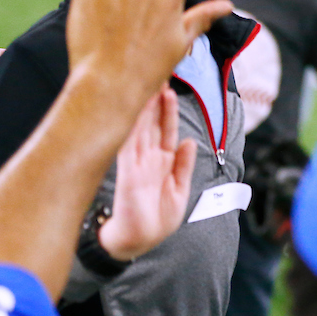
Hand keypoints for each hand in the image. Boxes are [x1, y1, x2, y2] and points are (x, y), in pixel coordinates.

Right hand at [98, 86, 195, 260]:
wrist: (137, 242)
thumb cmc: (156, 220)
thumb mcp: (179, 191)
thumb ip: (183, 166)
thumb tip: (189, 141)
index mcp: (161, 163)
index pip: (165, 130)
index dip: (168, 110)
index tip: (170, 88)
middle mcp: (147, 159)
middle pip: (151, 123)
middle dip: (154, 100)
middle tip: (156, 73)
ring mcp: (136, 164)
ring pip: (140, 129)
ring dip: (144, 108)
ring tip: (148, 85)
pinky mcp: (127, 173)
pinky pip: (129, 145)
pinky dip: (131, 128)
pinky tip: (133, 110)